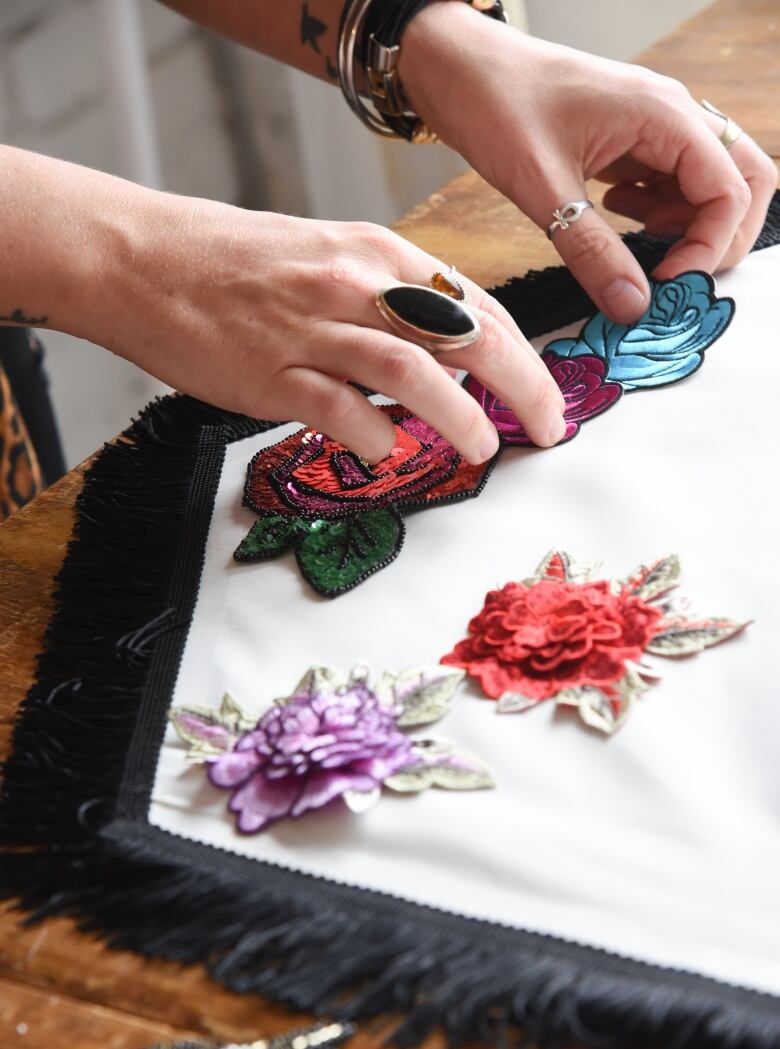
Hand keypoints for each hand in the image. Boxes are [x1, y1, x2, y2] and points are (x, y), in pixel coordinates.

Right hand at [102, 192, 565, 462]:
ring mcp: (314, 328)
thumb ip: (389, 300)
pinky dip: (377, 440)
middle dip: (520, 386)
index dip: (523, 355)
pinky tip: (388, 454)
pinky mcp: (273, 374)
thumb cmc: (239, 264)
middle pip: (464, 334)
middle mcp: (355, 283)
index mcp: (377, 252)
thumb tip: (446, 355)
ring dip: (460, 416)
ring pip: (414, 373)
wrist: (146, 261)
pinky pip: (343, 413)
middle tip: (547, 429)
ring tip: (483, 448)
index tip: (548, 396)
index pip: (475, 304)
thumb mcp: (329, 256)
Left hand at [400, 3, 777, 323]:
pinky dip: (657, 213)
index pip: (730, 190)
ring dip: (686, 228)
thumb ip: (591, 252)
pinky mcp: (632, 140)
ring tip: (637, 250)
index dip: (709, 247)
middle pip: (742, 181)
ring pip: (707, 185)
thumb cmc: (496, 105)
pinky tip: (614, 218)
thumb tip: (633, 307)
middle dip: (721, 237)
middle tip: (675, 278)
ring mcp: (655, 126)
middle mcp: (672, 115)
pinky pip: (671, 182)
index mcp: (664, 115)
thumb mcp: (543, 189)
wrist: (458, 70)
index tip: (666, 285)